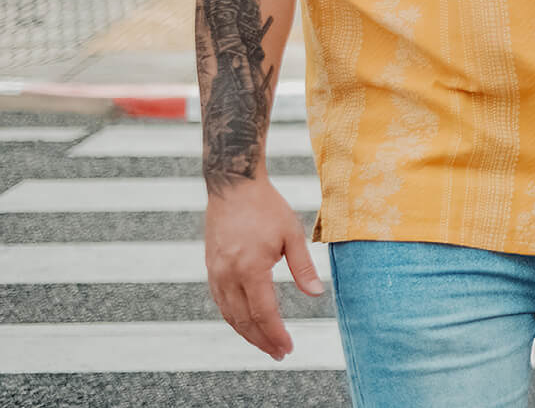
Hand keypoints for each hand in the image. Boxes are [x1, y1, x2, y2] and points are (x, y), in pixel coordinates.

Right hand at [204, 175, 322, 358]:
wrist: (233, 187)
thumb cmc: (267, 207)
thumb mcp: (292, 234)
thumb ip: (303, 267)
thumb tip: (317, 295)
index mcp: (250, 268)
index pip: (264, 312)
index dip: (276, 333)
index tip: (287, 347)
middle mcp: (228, 275)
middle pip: (244, 320)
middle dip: (262, 340)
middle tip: (279, 353)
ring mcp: (216, 273)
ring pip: (230, 315)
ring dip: (247, 334)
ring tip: (266, 345)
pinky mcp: (211, 269)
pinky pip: (221, 303)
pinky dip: (234, 318)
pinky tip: (247, 324)